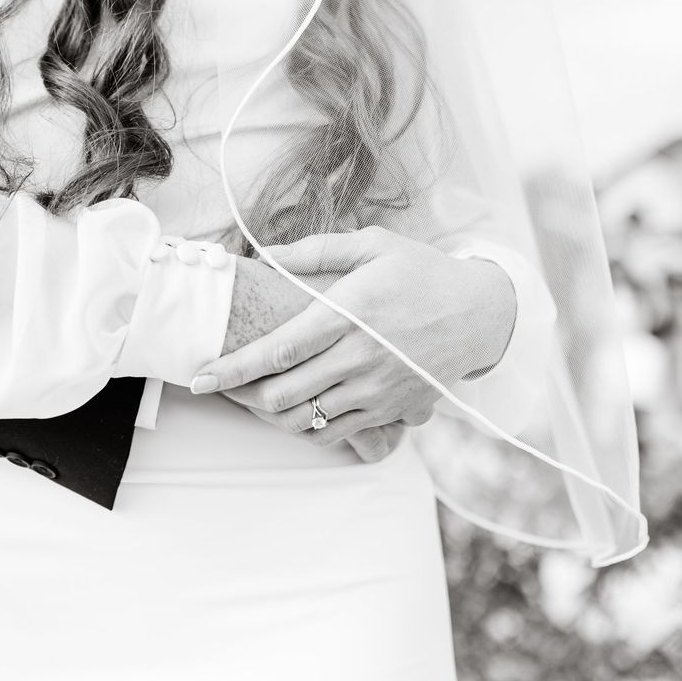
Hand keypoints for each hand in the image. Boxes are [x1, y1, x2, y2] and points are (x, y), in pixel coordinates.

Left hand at [217, 254, 410, 461]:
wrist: (481, 314)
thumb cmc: (420, 273)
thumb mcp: (373, 246)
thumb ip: (314, 251)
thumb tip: (262, 255)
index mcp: (350, 315)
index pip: (277, 351)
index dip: (232, 369)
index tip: (201, 377)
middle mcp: (361, 358)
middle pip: (283, 393)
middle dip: (240, 396)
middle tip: (219, 386)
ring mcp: (377, 390)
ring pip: (305, 421)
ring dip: (268, 416)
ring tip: (249, 400)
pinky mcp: (390, 411)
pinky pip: (336, 434)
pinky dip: (305, 428)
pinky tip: (290, 411)